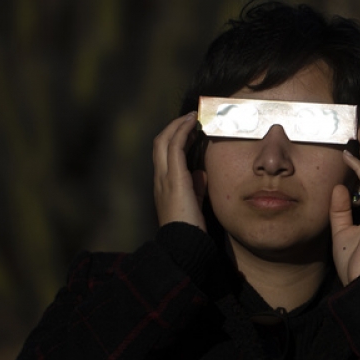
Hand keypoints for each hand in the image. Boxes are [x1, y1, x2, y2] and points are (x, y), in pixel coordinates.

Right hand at [152, 112, 205, 229]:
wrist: (183, 243)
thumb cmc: (190, 226)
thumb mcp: (193, 201)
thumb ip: (195, 186)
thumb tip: (201, 173)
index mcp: (163, 184)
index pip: (163, 153)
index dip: (174, 138)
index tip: (190, 129)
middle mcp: (159, 178)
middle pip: (159, 142)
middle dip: (174, 127)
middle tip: (191, 118)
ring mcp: (164, 177)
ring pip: (164, 141)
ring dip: (179, 125)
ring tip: (193, 116)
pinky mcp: (174, 178)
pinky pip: (175, 147)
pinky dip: (183, 132)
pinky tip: (193, 124)